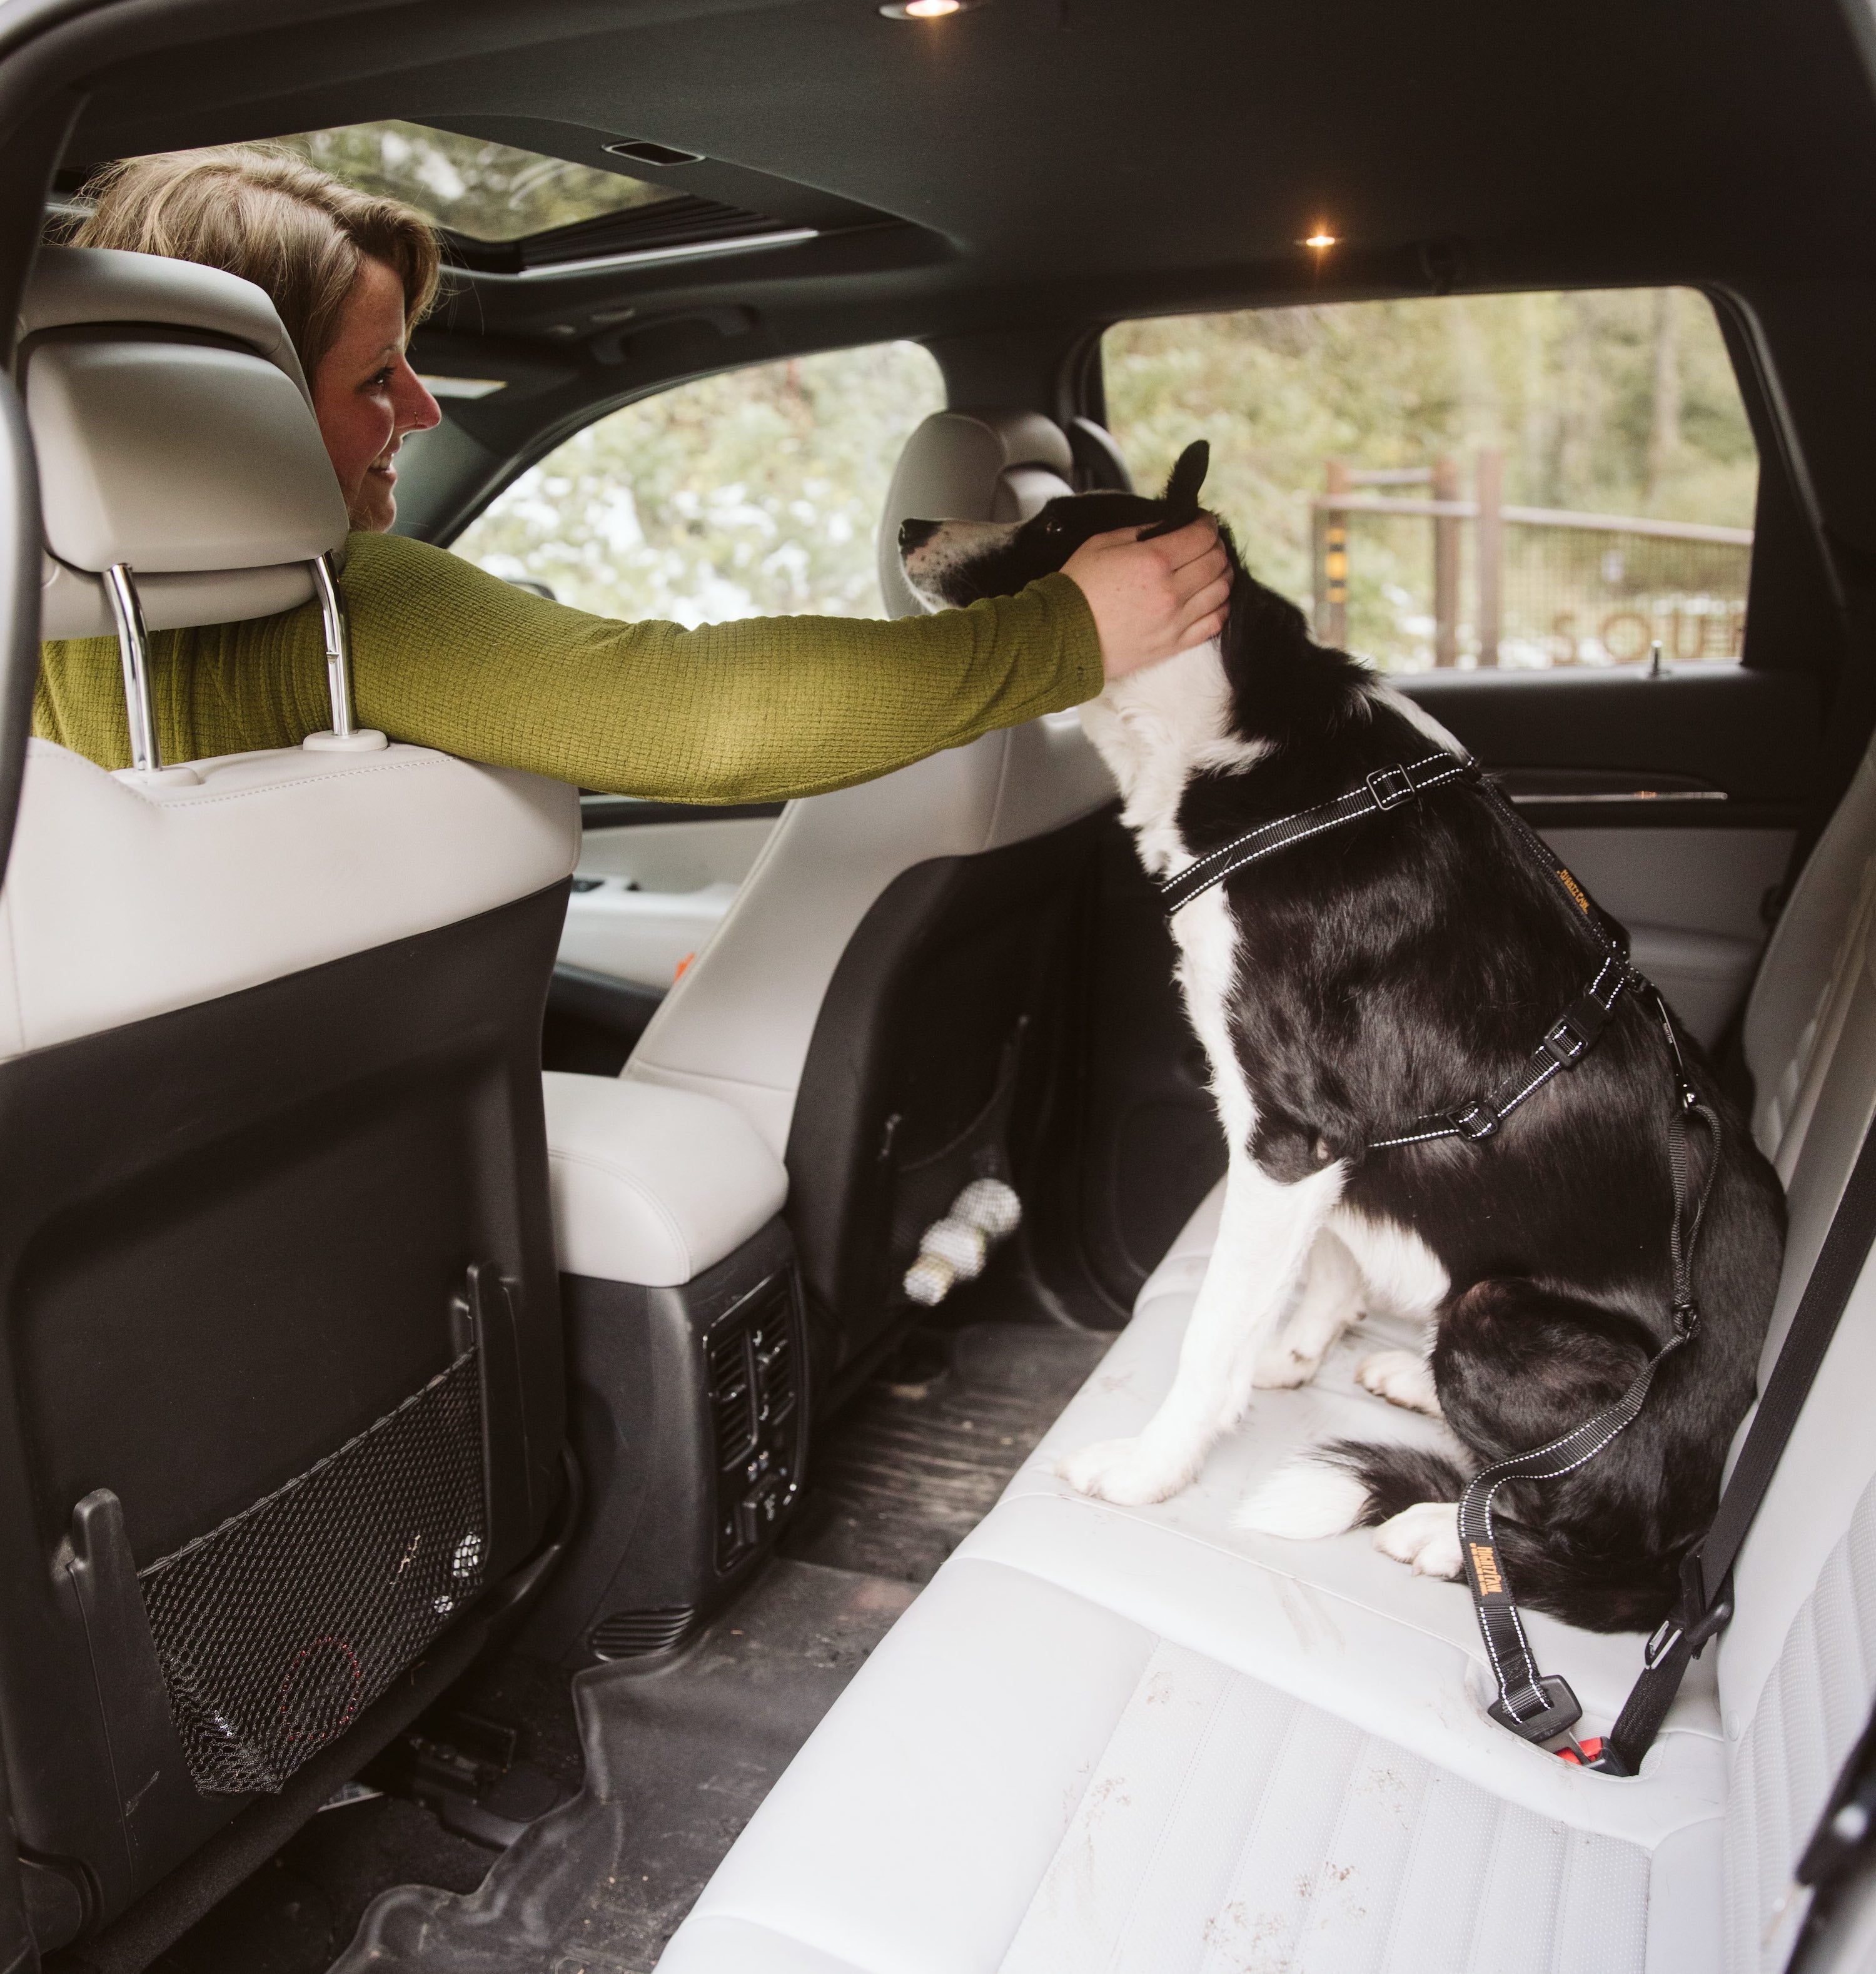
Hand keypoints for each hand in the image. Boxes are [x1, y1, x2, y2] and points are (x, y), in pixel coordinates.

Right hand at [1062, 516, 1230, 681]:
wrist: (1061, 638)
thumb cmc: (1078, 588)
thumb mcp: (1103, 544)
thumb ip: (1141, 531)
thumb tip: (1170, 527)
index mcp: (1154, 561)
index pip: (1202, 536)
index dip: (1207, 523)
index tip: (1202, 521)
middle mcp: (1171, 591)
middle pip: (1216, 561)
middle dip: (1215, 545)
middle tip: (1204, 543)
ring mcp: (1176, 621)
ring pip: (1222, 590)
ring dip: (1221, 573)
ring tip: (1210, 568)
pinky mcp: (1174, 644)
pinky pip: (1215, 623)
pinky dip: (1220, 606)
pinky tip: (1212, 598)